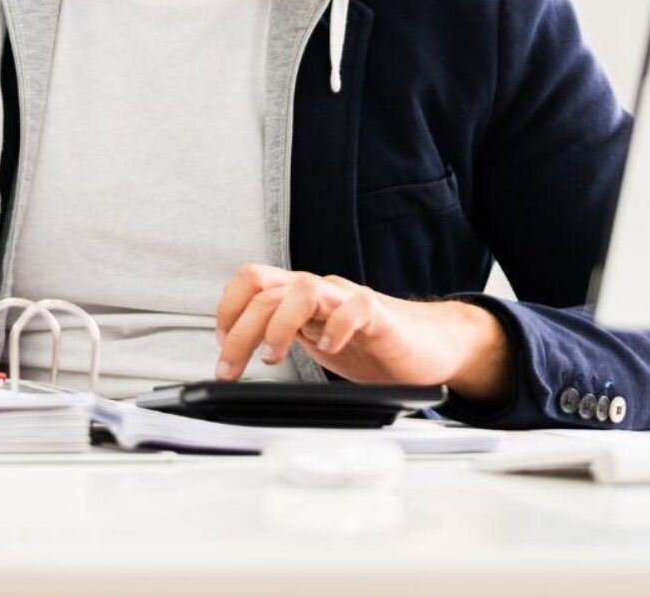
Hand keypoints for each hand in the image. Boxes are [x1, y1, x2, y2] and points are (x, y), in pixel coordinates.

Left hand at [212, 264, 509, 404]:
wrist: (428, 347)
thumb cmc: (372, 346)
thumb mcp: (314, 342)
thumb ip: (282, 337)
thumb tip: (236, 359)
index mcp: (300, 297)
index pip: (252, 281)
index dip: (228, 309)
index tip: (221, 346)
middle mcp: (320, 291)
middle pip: (266, 290)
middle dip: (238, 331)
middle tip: (231, 368)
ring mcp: (348, 300)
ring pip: (302, 291)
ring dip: (277, 325)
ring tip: (274, 357)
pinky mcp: (379, 314)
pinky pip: (354, 308)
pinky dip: (336, 329)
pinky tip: (330, 350)